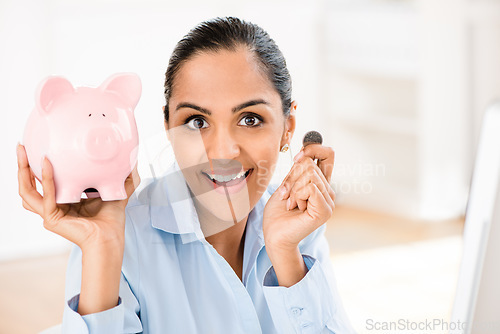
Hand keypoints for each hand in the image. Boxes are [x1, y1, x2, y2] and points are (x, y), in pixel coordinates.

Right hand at [16, 143, 140, 250]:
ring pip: (27, 191)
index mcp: (62, 201)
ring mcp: (50, 214)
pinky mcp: (53, 218)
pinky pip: (47, 195)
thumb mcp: (113, 190)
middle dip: (22, 165)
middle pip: (28, 185)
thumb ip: (120, 175)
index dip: (36, 167)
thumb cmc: (111, 219)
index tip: (37, 146)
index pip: (42, 182)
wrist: (110, 237)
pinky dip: (46, 179)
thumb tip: (132, 158)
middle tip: (21, 146)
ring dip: (23, 171)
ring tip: (24, 151)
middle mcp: (52, 207)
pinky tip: (47, 163)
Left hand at [262, 144, 334, 250]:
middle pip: (310, 164)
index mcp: (320, 183)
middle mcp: (328, 191)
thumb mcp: (287, 184)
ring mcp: (329, 202)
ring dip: (293, 188)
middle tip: (286, 194)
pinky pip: (310, 187)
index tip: (297, 158)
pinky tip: (295, 207)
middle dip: (291, 177)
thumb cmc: (278, 212)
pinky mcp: (325, 210)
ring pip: (309, 175)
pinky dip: (297, 195)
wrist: (274, 235)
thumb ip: (298, 170)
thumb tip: (305, 153)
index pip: (328, 154)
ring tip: (291, 203)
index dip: (313, 149)